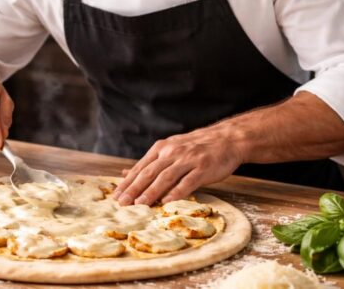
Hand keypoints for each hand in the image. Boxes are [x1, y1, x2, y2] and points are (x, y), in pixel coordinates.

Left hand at [113, 125, 246, 205]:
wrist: (227, 139)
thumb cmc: (196, 147)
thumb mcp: (169, 149)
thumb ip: (149, 163)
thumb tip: (125, 174)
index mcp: (161, 148)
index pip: (140, 168)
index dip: (127, 182)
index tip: (116, 196)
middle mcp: (172, 152)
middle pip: (149, 173)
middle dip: (134, 189)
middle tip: (122, 203)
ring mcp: (188, 159)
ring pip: (165, 177)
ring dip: (151, 192)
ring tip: (140, 204)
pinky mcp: (203, 168)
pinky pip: (187, 182)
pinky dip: (176, 192)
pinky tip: (166, 202)